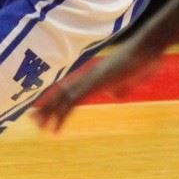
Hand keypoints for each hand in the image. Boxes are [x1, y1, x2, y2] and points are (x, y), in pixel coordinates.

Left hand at [32, 39, 161, 132]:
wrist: (145, 51)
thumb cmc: (140, 63)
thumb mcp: (128, 80)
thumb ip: (119, 87)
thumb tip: (113, 94)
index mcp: (93, 76)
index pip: (68, 88)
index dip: (55, 99)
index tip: (43, 110)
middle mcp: (87, 76)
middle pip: (61, 92)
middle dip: (46, 107)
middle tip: (32, 120)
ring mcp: (90, 79)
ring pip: (63, 98)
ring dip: (50, 113)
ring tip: (39, 126)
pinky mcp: (95, 84)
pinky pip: (75, 101)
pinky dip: (64, 115)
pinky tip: (57, 127)